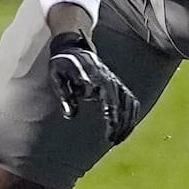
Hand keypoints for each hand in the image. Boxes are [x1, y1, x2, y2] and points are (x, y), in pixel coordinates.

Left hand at [46, 30, 139, 144]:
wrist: (72, 48)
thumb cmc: (63, 63)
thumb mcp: (57, 76)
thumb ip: (64, 94)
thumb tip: (70, 115)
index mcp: (95, 76)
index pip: (110, 97)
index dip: (113, 114)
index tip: (111, 129)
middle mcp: (109, 79)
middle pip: (122, 103)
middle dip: (121, 123)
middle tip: (113, 141)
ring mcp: (114, 81)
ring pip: (129, 103)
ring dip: (127, 121)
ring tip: (119, 139)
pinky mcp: (116, 84)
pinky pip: (130, 101)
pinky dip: (131, 115)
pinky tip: (127, 128)